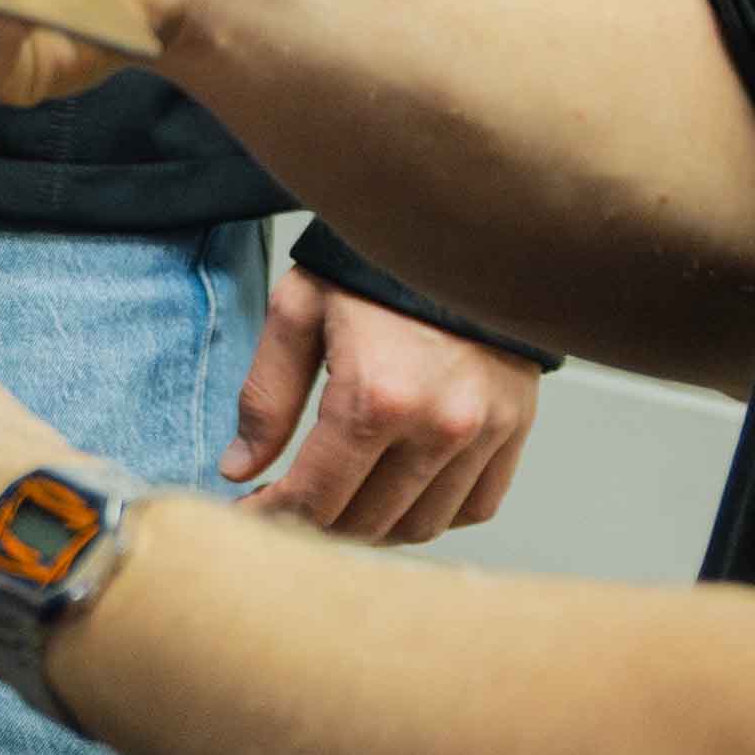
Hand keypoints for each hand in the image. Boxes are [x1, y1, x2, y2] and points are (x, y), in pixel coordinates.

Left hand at [225, 270, 538, 543]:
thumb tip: (239, 469)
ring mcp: (483, 433)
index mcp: (375, 397)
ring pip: (420, 526)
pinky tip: (397, 491)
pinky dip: (433, 512)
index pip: (315, 497)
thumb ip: (266, 396)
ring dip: (371, 528)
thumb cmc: (369, 264)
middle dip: (314, 527)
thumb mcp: (298, 311)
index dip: (272, 518)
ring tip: (337, 505)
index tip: (248, 516)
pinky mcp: (515, 428)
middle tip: (285, 510)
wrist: (460, 226)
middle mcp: (437, 426)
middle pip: (365, 522)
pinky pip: (474, 506)